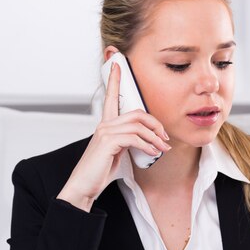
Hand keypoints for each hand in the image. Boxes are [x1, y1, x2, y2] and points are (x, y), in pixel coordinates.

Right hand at [57, 61, 170, 210]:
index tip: (117, 64)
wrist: (84, 186)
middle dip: (155, 123)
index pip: (110, 97)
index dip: (115, 79)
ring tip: (163, 148)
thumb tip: (148, 141)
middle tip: (165, 137)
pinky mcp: (108, 142)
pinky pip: (135, 138)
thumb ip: (128, 142)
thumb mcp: (118, 153)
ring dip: (155, 138)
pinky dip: (148, 145)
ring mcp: (105, 132)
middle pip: (137, 112)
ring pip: (138, 125)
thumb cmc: (99, 171)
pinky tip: (153, 153)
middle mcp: (104, 124)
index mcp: (106, 125)